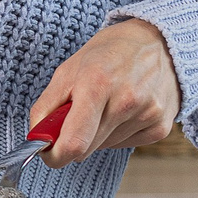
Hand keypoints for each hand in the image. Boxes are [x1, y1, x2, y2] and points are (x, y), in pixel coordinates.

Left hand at [30, 19, 180, 165]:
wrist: (156, 42)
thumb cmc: (106, 55)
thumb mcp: (67, 71)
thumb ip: (46, 108)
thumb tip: (37, 140)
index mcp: (96, 84)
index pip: (74, 142)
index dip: (55, 156)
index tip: (48, 153)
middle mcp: (127, 100)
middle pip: (87, 148)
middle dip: (74, 138)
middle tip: (77, 114)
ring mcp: (148, 114)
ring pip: (104, 146)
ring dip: (96, 134)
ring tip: (106, 104)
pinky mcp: (161, 126)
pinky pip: (125, 144)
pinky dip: (117, 133)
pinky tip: (123, 110)